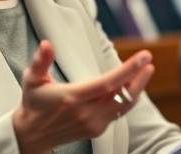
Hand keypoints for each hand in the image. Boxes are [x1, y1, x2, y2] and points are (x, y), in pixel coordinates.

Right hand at [12, 40, 153, 153]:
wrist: (32, 135)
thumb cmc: (33, 103)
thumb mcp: (32, 79)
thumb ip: (41, 61)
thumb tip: (47, 45)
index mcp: (72, 98)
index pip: (108, 83)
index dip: (128, 70)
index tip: (143, 57)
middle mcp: (86, 113)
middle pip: (122, 95)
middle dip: (139, 78)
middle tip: (148, 61)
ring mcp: (93, 124)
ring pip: (124, 105)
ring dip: (137, 88)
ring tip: (145, 71)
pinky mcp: (96, 130)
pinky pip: (118, 113)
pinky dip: (128, 99)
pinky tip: (131, 87)